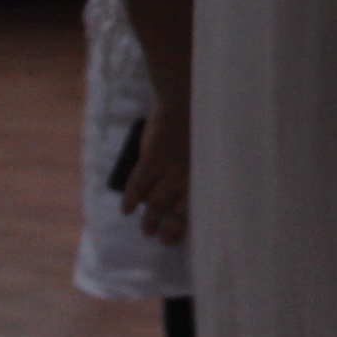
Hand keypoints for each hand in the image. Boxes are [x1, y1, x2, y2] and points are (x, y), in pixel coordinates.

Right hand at [118, 94, 190, 245]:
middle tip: (159, 238)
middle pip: (175, 212)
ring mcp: (169, 170)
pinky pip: (138, 185)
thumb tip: (197, 181)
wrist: (188, 98)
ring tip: (146, 230)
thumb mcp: (209, 147)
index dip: (183, 225)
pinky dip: (131, 199)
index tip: (176, 236)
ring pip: (156, 204)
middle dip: (167, 228)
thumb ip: (203, 165)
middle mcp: (188, 176)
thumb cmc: (202, 120)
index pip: (194, 207)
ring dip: (149, 220)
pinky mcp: (152, 160)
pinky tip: (127, 210)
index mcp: (204, 173)